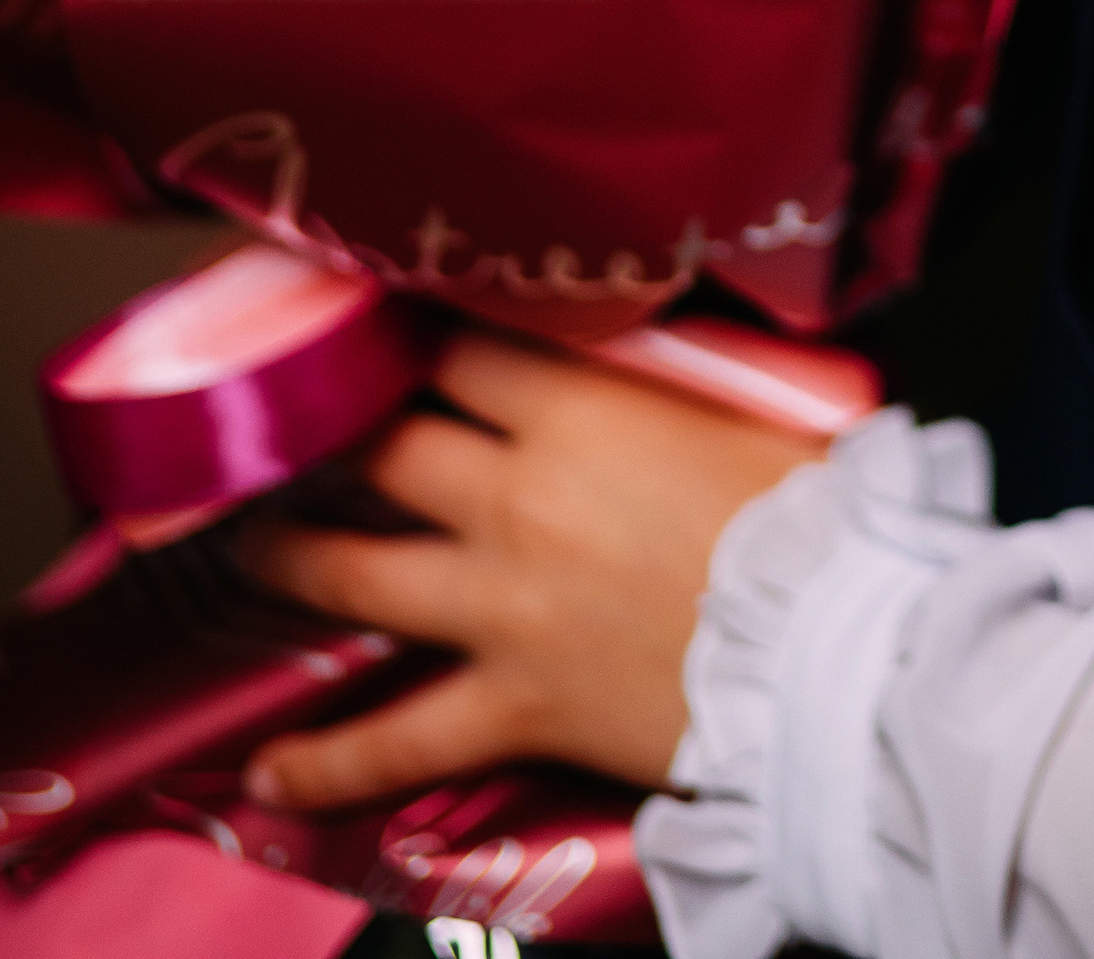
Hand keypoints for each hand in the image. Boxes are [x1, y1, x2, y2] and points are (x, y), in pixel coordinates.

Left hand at [237, 331, 826, 809]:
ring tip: (260, 548)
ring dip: (296, 557)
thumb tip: (670, 346)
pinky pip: (396, 738)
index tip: (395, 324)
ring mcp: (500, 605)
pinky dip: (327, 760)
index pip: (465, 346)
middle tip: (311, 426)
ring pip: (358, 571)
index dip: (425, 332)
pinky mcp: (511, 703)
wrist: (832, 653)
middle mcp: (515, 497)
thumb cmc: (814, 517)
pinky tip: (270, 769)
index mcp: (580, 410)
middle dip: (345, 430)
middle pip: (390, 445)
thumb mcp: (751, 408)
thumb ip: (682, 376)